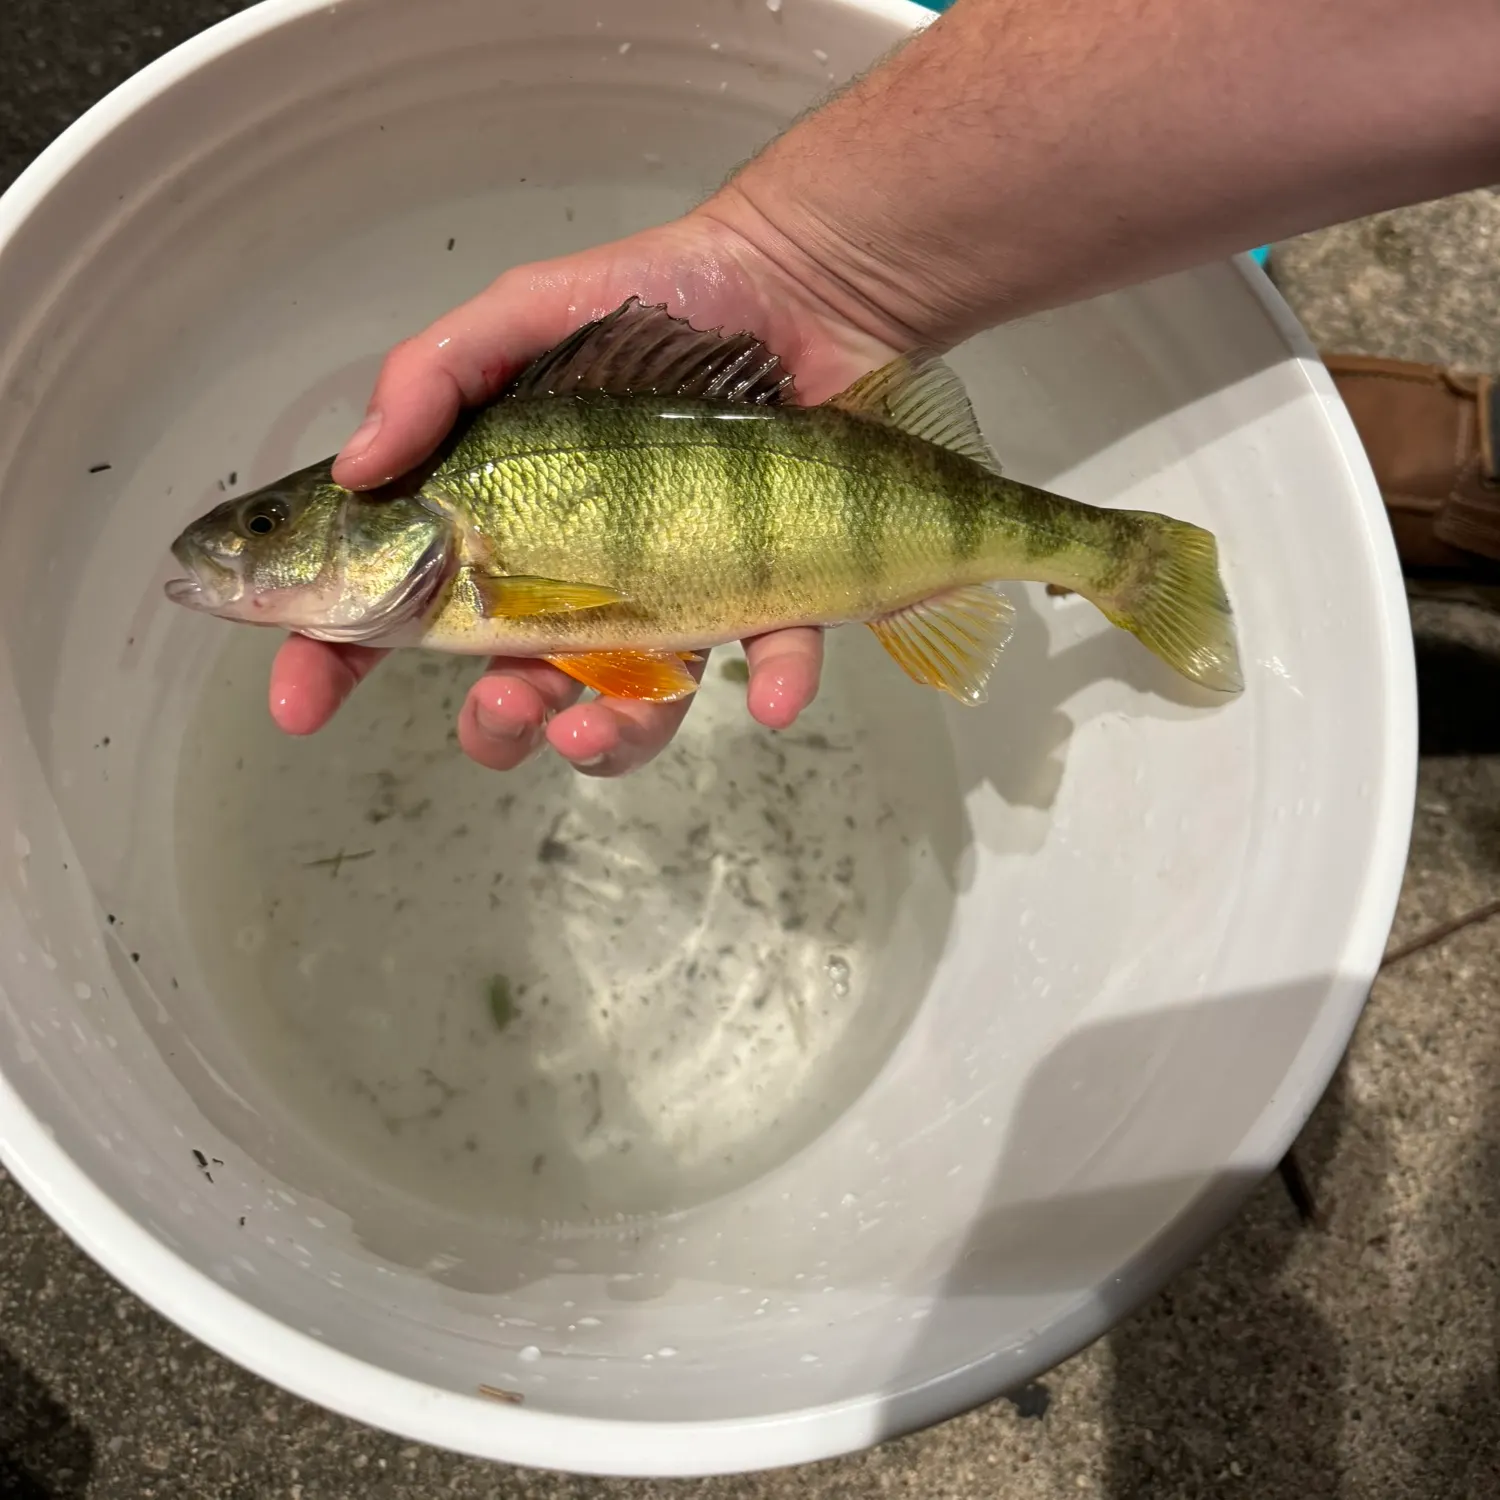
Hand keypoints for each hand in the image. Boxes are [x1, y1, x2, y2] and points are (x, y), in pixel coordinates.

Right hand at [268, 206, 898, 775]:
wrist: (791, 282)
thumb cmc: (650, 298)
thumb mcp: (520, 317)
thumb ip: (432, 379)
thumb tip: (356, 467)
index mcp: (500, 525)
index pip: (396, 607)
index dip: (335, 660)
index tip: (298, 701)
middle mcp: (579, 577)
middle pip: (518, 688)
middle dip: (499, 723)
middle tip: (504, 706)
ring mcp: (674, 594)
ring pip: (631, 706)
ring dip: (607, 736)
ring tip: (589, 722)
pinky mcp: (765, 592)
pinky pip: (773, 661)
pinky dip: (775, 683)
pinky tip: (772, 693)